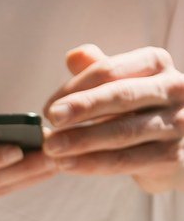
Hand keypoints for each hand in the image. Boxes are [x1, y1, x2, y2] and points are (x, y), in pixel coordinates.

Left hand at [44, 44, 183, 194]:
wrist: (181, 148)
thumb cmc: (145, 111)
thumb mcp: (126, 86)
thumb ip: (102, 72)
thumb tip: (72, 56)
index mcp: (156, 64)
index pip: (111, 70)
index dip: (76, 87)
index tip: (49, 108)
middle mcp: (173, 89)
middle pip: (121, 96)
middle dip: (81, 107)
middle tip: (50, 118)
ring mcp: (176, 123)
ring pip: (122, 132)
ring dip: (82, 140)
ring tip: (51, 147)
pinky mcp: (171, 156)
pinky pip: (125, 160)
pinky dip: (92, 163)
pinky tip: (67, 165)